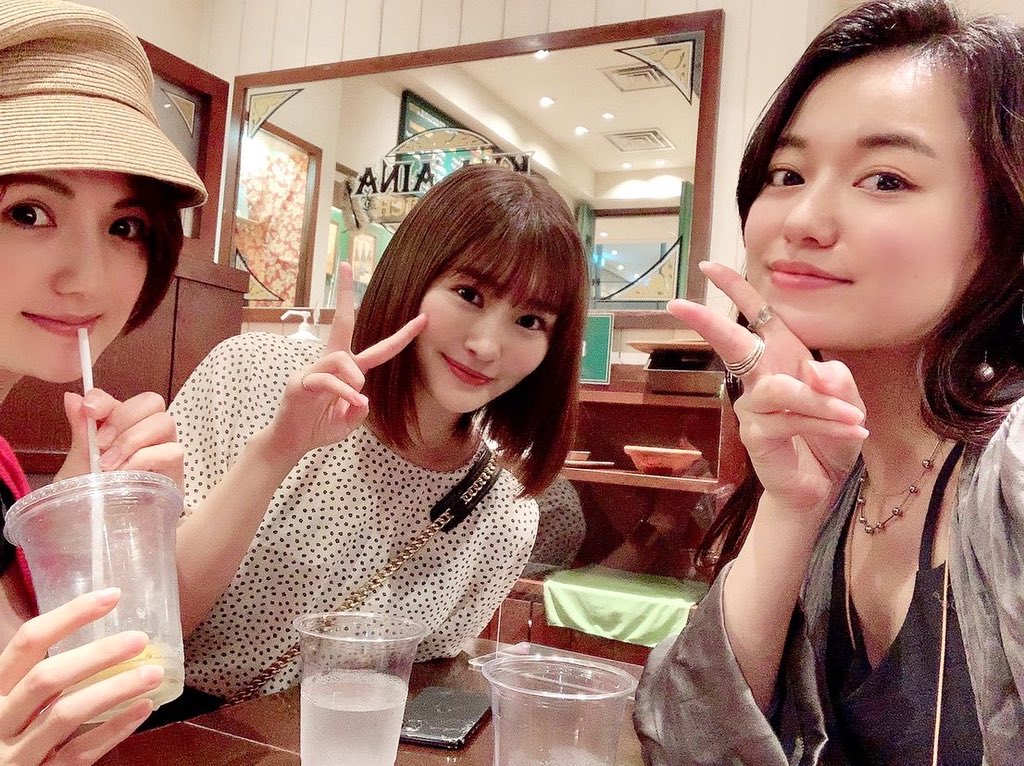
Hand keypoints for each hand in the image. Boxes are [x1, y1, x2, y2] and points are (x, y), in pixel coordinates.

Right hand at [0, 589, 163, 765]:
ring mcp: (16, 753)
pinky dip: (112, 730)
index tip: (111, 596)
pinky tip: (142, 709)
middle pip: (47, 678)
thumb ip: (41, 676)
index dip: (69, 616)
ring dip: (114, 690)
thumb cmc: (11, 734)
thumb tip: (99, 636)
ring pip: (66, 714)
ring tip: (153, 674)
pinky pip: (78, 753)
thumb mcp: (14, 701)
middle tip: (140, 640)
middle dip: (97, 655)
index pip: (28, 642)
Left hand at [60, 391, 183, 490]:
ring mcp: (164, 452)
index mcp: (121, 429)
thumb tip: (72, 397)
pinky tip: (126, 476)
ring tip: (109, 466)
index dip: (107, 399)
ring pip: (165, 422)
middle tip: (100, 444)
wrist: (105, 538)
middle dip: (123, 418)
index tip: (89, 410)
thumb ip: (80, 432)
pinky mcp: (176, 473)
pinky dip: (145, 459)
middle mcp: (146, 435)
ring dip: (133, 440)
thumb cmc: (92, 502)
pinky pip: (172, 451)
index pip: (122, 399)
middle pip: (151, 402)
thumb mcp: (78, 466)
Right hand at [265, 262, 426, 461]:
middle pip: (342, 322)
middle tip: (348, 266)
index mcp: (349, 369)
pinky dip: (342, 393)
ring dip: (353, 380)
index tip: (422, 318)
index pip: (380, 349)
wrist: (292, 441)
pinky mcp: (300, 382)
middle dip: (346, 295)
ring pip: (341, 358)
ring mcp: (313, 369)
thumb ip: (359, 410)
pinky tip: (349, 405)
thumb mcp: (349, 421)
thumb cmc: (321, 426)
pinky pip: (326, 380)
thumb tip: (361, 399)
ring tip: (354, 399)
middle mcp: (331, 361)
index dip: (402, 335)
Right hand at [670, 262, 867, 516]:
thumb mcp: (849, 401)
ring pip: (781, 390)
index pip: (757, 316)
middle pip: (732, 344)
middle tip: (678, 306)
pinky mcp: (757, 435)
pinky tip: (852, 432)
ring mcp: (754, 407)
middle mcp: (762, 377)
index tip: (708, 267)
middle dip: (708, 323)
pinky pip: (791, 420)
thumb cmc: (831, 436)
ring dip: (821, 403)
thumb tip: (815, 374)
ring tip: (853, 419)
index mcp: (783, 357)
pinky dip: (825, 424)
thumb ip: (838, 381)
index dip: (734, 290)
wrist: (825, 484)